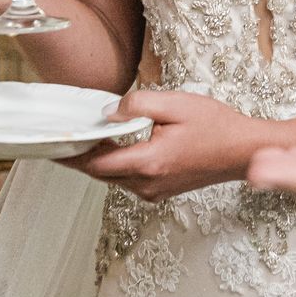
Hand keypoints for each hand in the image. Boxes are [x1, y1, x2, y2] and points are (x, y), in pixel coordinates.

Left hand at [62, 91, 266, 201]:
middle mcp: (147, 184)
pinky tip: (115, 147)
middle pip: (101, 173)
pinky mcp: (161, 191)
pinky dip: (117, 165)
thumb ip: (138, 105)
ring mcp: (154, 192)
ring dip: (99, 161)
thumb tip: (108, 113)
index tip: (52, 145)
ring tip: (83, 139)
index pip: (96, 163)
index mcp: (148, 162)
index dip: (71, 154)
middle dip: (80, 157)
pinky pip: (129, 180)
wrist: (243, 151)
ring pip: (114, 178)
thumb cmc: (215, 126)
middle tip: (60, 139)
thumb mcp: (175, 104)